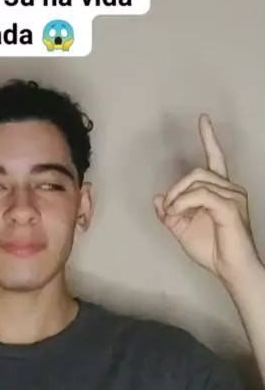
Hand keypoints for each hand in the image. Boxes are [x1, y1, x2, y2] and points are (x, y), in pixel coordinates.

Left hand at [153, 114, 261, 287]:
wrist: (231, 270)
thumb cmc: (212, 250)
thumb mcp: (182, 229)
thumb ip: (170, 213)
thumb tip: (156, 198)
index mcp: (220, 190)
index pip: (216, 157)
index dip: (209, 137)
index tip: (203, 119)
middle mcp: (230, 188)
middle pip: (195, 172)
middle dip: (174, 188)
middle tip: (166, 208)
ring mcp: (232, 196)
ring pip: (196, 181)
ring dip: (176, 197)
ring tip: (172, 213)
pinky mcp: (229, 207)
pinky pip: (199, 194)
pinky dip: (182, 202)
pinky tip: (176, 213)